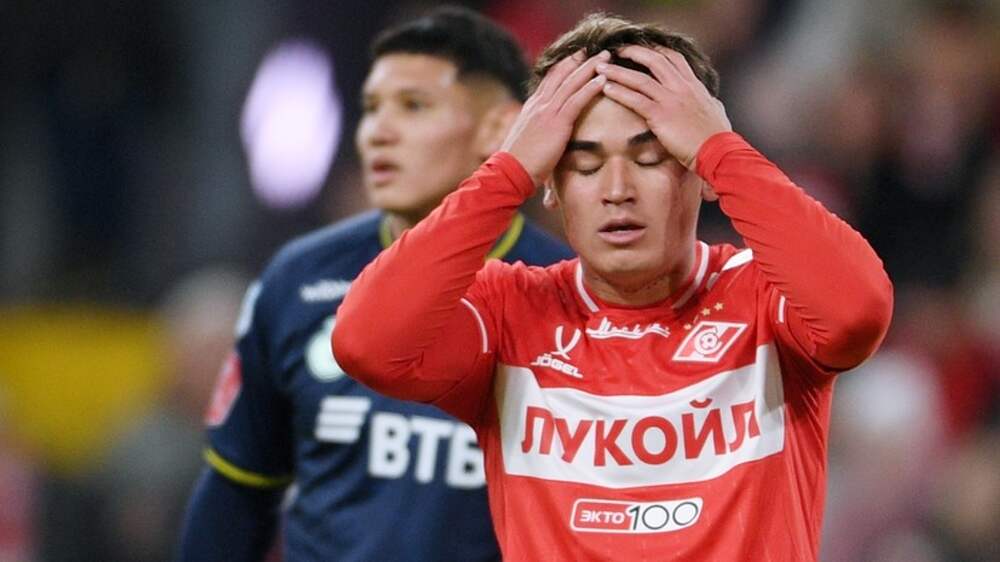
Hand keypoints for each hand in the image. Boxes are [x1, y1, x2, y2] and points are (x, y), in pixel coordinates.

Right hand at [500, 50, 609, 185]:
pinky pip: (576, 100)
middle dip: (578, 60)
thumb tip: (547, 138)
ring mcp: (546, 112)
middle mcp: (538, 104)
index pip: (549, 80)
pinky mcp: (556, 123)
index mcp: (531, 107)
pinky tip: (603, 79)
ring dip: (590, 67)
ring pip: (571, 82)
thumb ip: (539, 133)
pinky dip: (590, 88)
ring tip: (606, 57)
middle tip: (594, 49)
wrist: (508, 172)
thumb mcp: (528, 142)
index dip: (564, 67)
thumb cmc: (518, 164)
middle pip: (561, 74)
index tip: (577, 58)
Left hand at [596, 45, 730, 169]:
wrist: (719, 152)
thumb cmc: (718, 138)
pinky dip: (619, 92)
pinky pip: (636, 100)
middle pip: (655, 60)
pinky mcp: (661, 116)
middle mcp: (682, 88)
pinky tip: (606, 89)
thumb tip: (711, 100)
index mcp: (694, 86)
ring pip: (640, 79)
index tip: (642, 48)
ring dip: (618, 71)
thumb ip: (709, 103)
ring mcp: (671, 100)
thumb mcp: (717, 112)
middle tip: (616, 50)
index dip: (656, 50)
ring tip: (600, 68)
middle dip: (633, 52)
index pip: (674, 58)